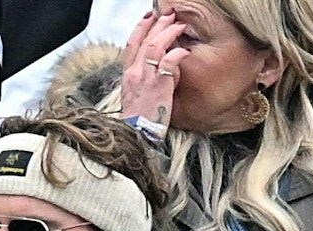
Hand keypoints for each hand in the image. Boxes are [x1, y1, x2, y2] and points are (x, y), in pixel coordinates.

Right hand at [120, 10, 189, 132]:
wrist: (136, 134)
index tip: (149, 17)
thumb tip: (152, 70)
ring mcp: (146, 78)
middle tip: (171, 15)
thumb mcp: (134, 97)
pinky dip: (177, 53)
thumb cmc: (138, 120)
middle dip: (158, 24)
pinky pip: (169, 62)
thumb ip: (141, 81)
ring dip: (169, 33)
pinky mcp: (159, 85)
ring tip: (181, 26)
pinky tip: (185, 51)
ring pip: (156, 46)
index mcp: (127, 76)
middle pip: (145, 41)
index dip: (140, 28)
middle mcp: (134, 74)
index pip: (131, 45)